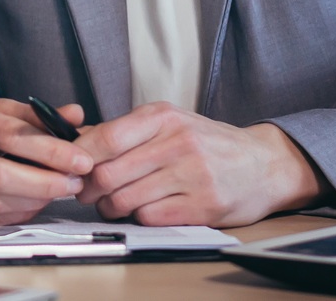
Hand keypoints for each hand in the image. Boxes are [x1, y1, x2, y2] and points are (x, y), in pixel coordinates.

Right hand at [0, 93, 87, 225]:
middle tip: (73, 182)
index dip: (48, 150)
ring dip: (32, 201)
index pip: (5, 134)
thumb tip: (74, 116)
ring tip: (57, 191)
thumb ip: (29, 113)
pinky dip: (14, 213)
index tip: (79, 159)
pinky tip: (31, 202)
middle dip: (43, 182)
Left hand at [68, 103, 321, 226]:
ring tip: (114, 204)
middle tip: (89, 195)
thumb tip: (76, 141)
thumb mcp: (169, 123)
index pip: (106, 138)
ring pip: (126, 199)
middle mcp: (177, 142)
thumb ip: (126, 131)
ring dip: (111, 208)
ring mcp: (193, 174)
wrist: (264, 163)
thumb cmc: (208, 143)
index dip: (79, 159)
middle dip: (90, 190)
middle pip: (109, 173)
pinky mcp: (204, 205)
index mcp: (163, 116)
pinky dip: (139, 218)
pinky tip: (145, 210)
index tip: (71, 170)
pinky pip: (151, 217)